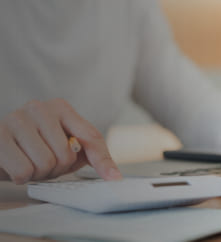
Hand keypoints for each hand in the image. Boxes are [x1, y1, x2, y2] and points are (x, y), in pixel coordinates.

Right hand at [0, 99, 121, 183]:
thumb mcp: (68, 148)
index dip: (102, 161)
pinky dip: (21, 176)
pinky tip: (15, 164)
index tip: (114, 178)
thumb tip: (115, 176)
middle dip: (57, 168)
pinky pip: (23, 170)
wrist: (1, 148)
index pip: (91, 137)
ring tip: (30, 162)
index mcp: (61, 108)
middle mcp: (39, 107)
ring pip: (45, 163)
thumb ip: (93, 155)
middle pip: (67, 155)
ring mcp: (16, 118)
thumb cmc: (37, 148)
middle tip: (46, 163)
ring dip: (39, 173)